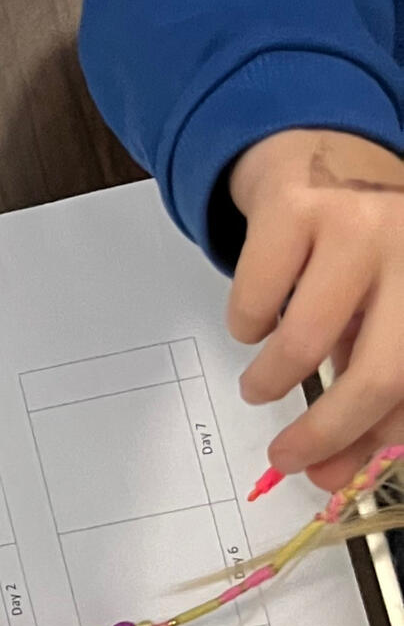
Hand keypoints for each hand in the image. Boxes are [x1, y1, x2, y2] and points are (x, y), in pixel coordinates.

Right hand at [230, 129, 403, 489]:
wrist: (321, 148)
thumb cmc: (359, 245)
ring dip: (269, 379)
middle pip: (381, 375)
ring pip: (304, 341)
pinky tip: (256, 314)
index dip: (378, 442)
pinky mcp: (297, 206)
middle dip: (326, 432)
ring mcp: (360, 224)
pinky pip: (254, 301)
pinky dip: (245, 325)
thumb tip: (334, 471)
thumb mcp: (381, 315)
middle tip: (285, 456)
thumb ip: (367, 389)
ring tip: (260, 382)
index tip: (333, 477)